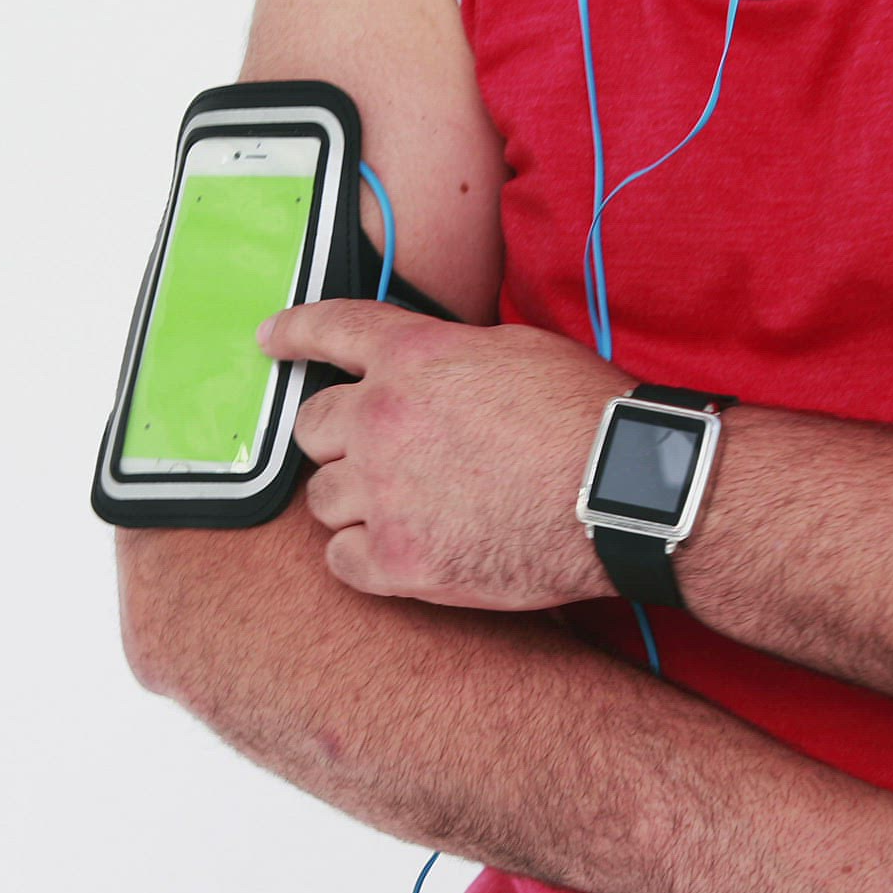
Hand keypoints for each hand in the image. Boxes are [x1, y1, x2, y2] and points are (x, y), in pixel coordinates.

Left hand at [257, 301, 626, 609]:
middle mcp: (383, 420)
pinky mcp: (399, 560)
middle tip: (377, 457)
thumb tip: (423, 371)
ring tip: (404, 509)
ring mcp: (385, 494)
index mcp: (412, 358)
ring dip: (352, 502)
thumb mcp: (514, 351)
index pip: (330, 330)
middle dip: (338, 440)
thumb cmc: (585, 419)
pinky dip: (363, 558)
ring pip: (322, 500)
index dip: (293, 333)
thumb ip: (446, 357)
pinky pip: (341, 562)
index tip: (271, 340)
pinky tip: (399, 552)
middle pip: (312, 428)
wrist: (621, 493)